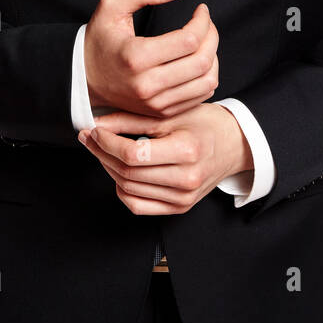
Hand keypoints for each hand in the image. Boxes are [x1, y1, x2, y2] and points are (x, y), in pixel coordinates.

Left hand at [77, 103, 252, 214]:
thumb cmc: (204, 125)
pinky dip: (122, 189)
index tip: (94, 130)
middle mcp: (186, 179)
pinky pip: (138, 205)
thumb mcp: (170, 115)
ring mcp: (183, 198)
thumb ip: (132, 120)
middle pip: (128, 173)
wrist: (233, 145)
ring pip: (129, 189)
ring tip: (101, 150)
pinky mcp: (179, 207)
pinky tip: (118, 171)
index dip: (107, 142)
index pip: (133, 154)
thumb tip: (97, 124)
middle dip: (101, 154)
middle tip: (89, 137)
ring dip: (108, 169)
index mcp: (187, 152)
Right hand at [83, 0, 219, 117]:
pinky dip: (207, 76)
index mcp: (136, 57)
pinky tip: (198, 60)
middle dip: (212, 36)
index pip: (189, 40)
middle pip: (201, 61)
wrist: (84, 78)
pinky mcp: (162, 112)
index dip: (203, 21)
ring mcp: (156, 103)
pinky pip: (200, 96)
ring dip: (213, 56)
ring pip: (206, 81)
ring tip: (205, 41)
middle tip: (206, 23)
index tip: (201, 9)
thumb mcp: (112, 5)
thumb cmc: (100, 38)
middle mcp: (147, 85)